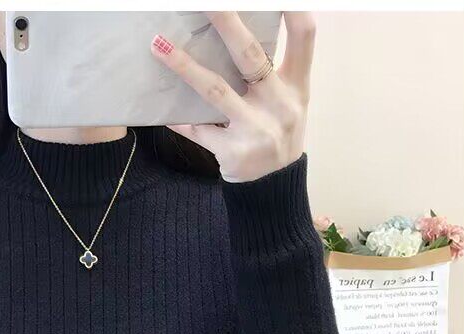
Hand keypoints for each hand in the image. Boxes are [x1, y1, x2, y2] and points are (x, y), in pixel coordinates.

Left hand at [150, 12, 314, 182]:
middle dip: (227, 23)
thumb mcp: (288, 102)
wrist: (273, 186)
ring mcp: (255, 129)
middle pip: (251, 56)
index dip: (294, 10)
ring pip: (215, 89)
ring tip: (159, 45)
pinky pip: (198, 129)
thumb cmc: (275, 132)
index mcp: (296, 86)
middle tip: (205, 1)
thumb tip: (233, 33)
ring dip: (185, 66)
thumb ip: (273, 71)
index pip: (304, 38)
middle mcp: (279, 105)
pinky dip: (179, 119)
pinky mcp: (232, 152)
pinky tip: (163, 110)